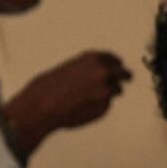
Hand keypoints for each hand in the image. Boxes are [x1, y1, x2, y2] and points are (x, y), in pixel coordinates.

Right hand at [3, 50, 130, 159]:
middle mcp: (103, 72)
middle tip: (125, 80)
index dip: (115, 65)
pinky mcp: (103, 108)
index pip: (114, 60)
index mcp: (93, 59)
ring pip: (116, 91)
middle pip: (124, 74)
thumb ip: (86, 70)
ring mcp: (105, 90)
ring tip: (85, 100)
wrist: (41, 106)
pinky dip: (97, 107)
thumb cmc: (47, 89)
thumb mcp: (68, 69)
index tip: (118, 68)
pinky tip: (80, 109)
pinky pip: (105, 106)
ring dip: (108, 94)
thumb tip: (97, 78)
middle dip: (124, 77)